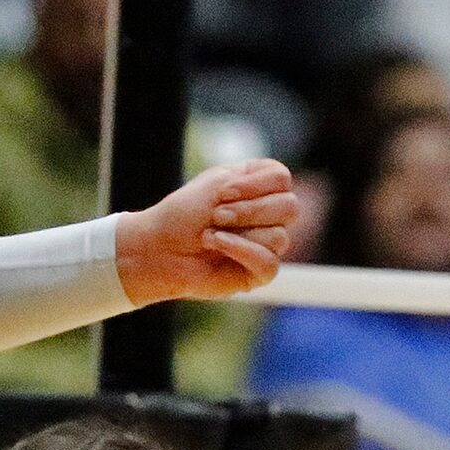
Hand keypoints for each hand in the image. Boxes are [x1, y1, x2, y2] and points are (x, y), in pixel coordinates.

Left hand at [116, 159, 297, 305]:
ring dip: (239, 232)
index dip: (257, 184)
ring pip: (279, 236)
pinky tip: (216, 246)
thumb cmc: (184, 214)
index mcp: (259, 187)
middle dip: (250, 210)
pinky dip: (239, 251)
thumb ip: (255, 180)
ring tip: (210, 234)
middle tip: (217, 215)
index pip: (282, 178)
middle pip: (290, 206)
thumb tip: (288, 194)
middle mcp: (268, 215)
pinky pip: (269, 262)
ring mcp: (267, 244)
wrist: (159, 247)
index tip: (223, 192)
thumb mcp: (218, 184)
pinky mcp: (260, 272)